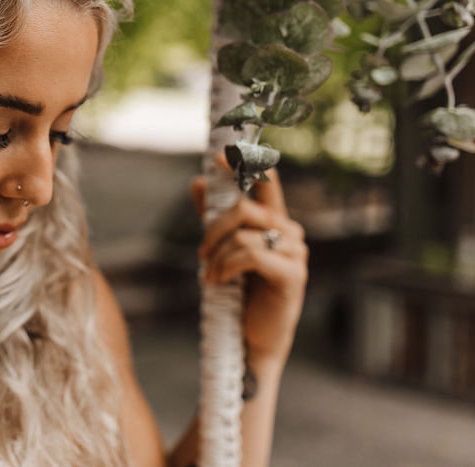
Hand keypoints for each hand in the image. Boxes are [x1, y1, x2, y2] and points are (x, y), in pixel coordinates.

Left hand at [190, 159, 308, 366]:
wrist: (251, 338)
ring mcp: (295, 253)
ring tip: (211, 275)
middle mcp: (290, 231)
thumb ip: (213, 216)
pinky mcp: (292, 274)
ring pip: (243, 234)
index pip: (264, 182)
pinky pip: (251, 255)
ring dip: (218, 255)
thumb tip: (199, 181)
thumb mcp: (223, 249)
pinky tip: (219, 281)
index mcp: (275, 221)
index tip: (218, 155)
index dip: (245, 164)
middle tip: (202, 254)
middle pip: (244, 208)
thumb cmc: (240, 292)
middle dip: (213, 229)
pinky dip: (227, 266)